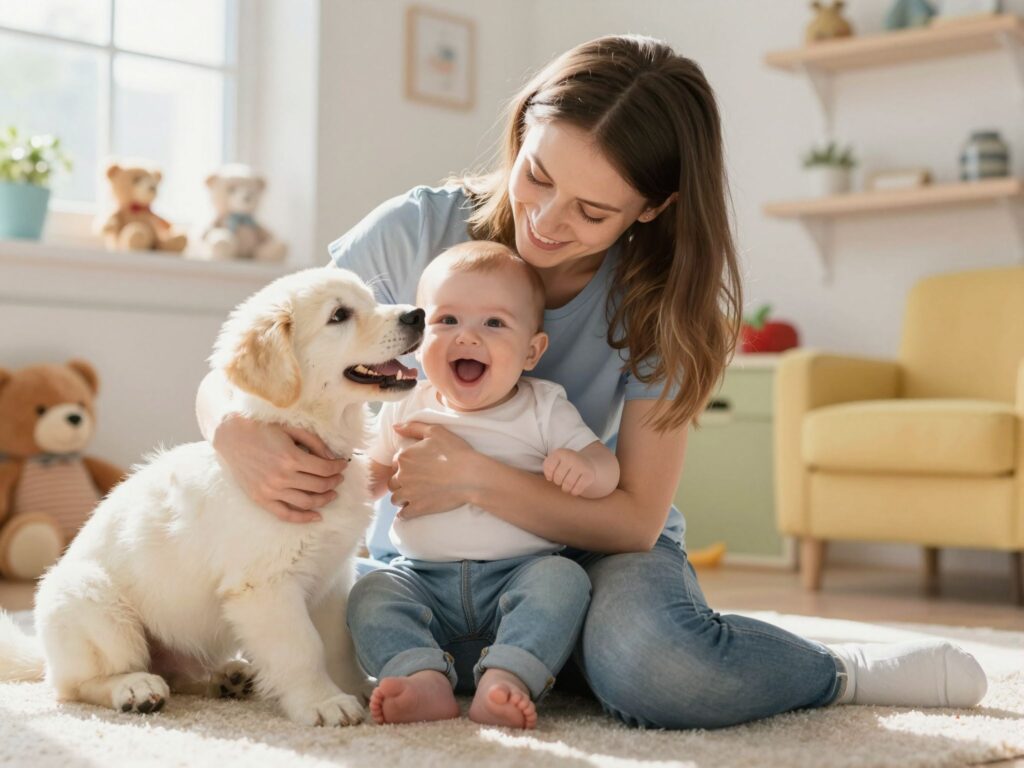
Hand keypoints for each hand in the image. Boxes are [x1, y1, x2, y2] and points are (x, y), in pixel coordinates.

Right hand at [212, 414, 349, 522]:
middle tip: (339, 478)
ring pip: (306, 502)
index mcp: (291, 457)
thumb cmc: (264, 430)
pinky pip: (285, 514)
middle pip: (319, 486)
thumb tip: (333, 459)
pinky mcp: (261, 499)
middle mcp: (282, 477)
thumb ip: (315, 443)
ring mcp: (271, 490)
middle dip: (334, 482)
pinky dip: (303, 518)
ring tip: (332, 494)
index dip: (338, 467)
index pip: (325, 469)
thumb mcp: (292, 429)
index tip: (343, 465)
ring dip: (324, 500)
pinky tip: (317, 516)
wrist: (233, 437)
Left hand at [387, 422, 480, 518]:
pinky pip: (403, 515)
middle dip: (401, 483)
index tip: (416, 468)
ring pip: (395, 499)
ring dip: (402, 498)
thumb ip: (413, 427)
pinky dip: (405, 513)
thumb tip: (395, 427)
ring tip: (414, 496)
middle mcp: (402, 476)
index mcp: (405, 457)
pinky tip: (413, 510)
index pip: (395, 463)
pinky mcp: (417, 508)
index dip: (405, 465)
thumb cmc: (456, 452)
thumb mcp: (435, 432)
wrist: (471, 476)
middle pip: (393, 482)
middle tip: (416, 483)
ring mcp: (409, 494)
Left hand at [543, 449, 595, 495]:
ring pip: (567, 484)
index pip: (549, 467)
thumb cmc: (565, 465)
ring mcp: (581, 465)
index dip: (549, 475)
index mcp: (560, 452)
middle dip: (558, 482)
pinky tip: (573, 490)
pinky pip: (577, 489)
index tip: (552, 476)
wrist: (586, 463)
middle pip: (558, 477)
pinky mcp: (589, 475)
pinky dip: (574, 492)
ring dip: (565, 488)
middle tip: (561, 481)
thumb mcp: (555, 461)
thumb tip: (549, 478)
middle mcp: (571, 456)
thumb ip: (547, 468)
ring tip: (566, 487)